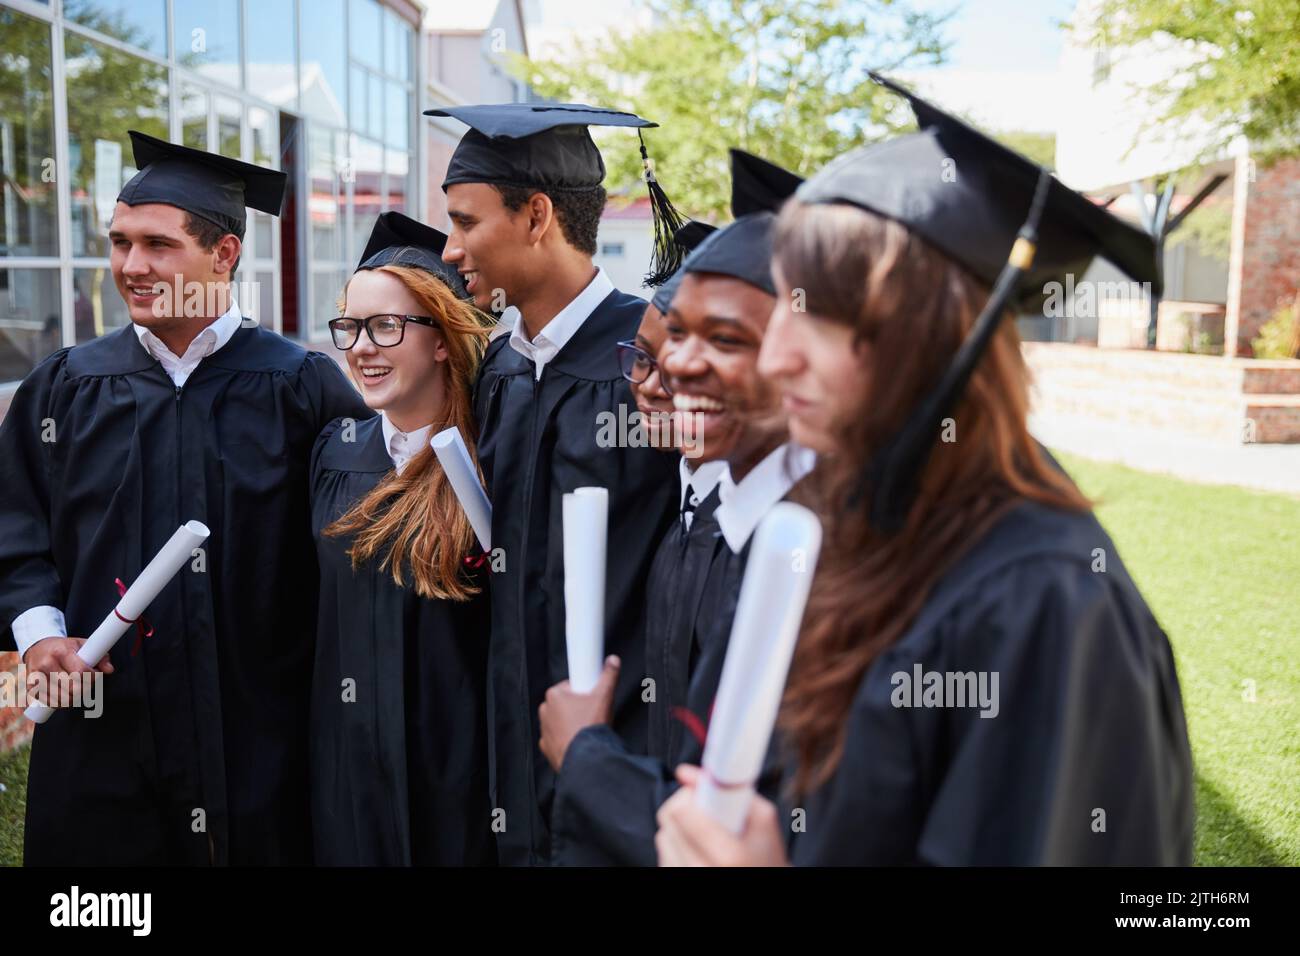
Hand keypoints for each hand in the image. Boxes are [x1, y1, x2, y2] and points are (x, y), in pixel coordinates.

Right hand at [22, 636, 112, 706]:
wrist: (38, 647)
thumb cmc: (64, 647)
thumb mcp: (83, 645)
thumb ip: (100, 656)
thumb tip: (109, 670)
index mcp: (61, 652)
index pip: (81, 672)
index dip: (92, 677)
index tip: (95, 674)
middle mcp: (46, 664)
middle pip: (72, 688)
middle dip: (84, 688)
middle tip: (86, 683)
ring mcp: (36, 677)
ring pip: (61, 698)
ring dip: (74, 698)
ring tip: (76, 689)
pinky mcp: (30, 687)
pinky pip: (49, 703)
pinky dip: (60, 703)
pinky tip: (65, 696)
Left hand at [538, 655, 619, 771]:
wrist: (585, 758)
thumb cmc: (590, 728)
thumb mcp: (604, 697)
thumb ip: (609, 676)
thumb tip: (613, 661)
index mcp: (554, 695)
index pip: (570, 686)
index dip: (583, 691)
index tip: (590, 697)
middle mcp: (545, 711)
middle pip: (565, 703)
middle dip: (578, 707)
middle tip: (592, 714)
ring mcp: (544, 729)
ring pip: (560, 720)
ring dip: (571, 723)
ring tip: (586, 728)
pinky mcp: (546, 746)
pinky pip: (557, 738)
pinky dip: (566, 738)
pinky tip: (578, 741)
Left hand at [655, 764, 789, 866]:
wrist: (763, 889)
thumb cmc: (765, 856)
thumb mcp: (763, 820)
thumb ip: (731, 788)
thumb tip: (684, 771)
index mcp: (727, 856)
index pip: (681, 811)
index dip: (691, 795)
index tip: (704, 794)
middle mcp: (701, 870)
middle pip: (668, 821)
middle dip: (685, 808)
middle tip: (706, 813)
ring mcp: (685, 877)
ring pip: (663, 836)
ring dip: (680, 828)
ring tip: (705, 835)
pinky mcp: (674, 878)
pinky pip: (664, 852)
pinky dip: (678, 845)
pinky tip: (699, 850)